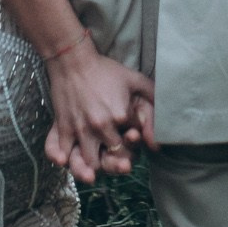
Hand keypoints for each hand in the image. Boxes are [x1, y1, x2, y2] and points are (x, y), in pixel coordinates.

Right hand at [44, 37, 154, 181]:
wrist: (73, 60)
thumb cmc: (105, 70)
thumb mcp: (134, 79)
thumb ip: (152, 98)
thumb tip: (163, 123)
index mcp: (121, 115)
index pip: (134, 140)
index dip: (135, 139)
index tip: (132, 135)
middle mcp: (102, 126)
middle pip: (115, 156)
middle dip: (120, 159)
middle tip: (121, 158)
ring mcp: (81, 129)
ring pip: (92, 163)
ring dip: (98, 166)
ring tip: (101, 163)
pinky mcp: (64, 129)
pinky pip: (64, 154)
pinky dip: (69, 162)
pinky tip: (73, 163)